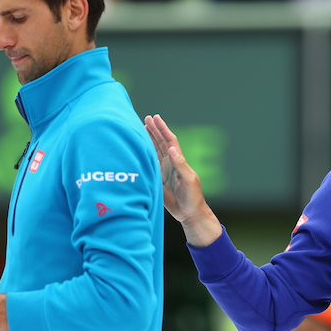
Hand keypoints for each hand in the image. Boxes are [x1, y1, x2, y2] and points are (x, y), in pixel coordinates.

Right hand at [144, 114, 221, 245]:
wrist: (189, 213)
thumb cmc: (192, 197)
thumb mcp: (188, 179)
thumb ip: (180, 164)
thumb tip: (171, 148)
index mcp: (178, 161)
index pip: (169, 141)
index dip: (163, 129)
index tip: (156, 118)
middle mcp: (170, 163)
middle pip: (161, 143)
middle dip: (154, 130)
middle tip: (146, 118)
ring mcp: (164, 171)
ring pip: (155, 151)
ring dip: (149, 140)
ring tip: (142, 128)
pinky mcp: (158, 179)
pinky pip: (150, 164)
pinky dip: (145, 155)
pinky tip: (139, 149)